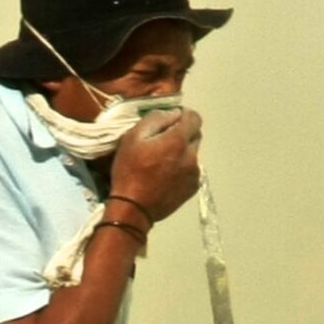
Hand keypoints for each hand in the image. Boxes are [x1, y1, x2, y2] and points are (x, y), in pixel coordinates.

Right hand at [108, 107, 203, 222]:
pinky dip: (182, 169)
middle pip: (195, 135)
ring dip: (182, 153)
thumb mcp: (132, 138)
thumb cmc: (129, 172)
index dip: (183, 115)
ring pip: (193, 154)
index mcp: (178, 140)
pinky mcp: (193, 188)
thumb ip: (155, 119)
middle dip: (182, 134)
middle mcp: (192, 155)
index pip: (194, 117)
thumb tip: (173, 113)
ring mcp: (194, 173)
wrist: (132, 209)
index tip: (170, 120)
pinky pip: (191, 171)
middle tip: (162, 143)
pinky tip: (166, 177)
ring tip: (162, 163)